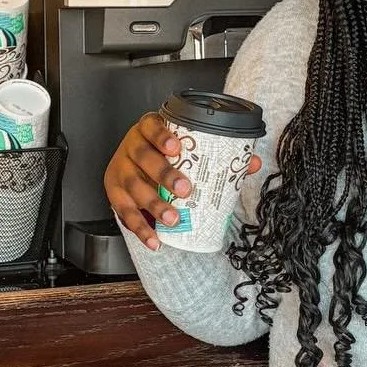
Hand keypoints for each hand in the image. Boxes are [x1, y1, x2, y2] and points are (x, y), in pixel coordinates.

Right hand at [104, 113, 259, 252]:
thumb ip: (216, 155)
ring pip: (133, 186)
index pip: (150, 126)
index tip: (175, 147)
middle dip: (163, 173)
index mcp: (147, 130)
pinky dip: (140, 229)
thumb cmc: (163, 155)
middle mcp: (130, 147)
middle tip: (185, 188)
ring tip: (172, 217)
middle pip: (142, 156)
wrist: (133, 165)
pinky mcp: (114, 194)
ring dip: (153, 204)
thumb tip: (251, 163)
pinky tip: (154, 240)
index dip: (160, 136)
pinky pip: (124, 213)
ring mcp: (120, 170)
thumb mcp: (184, 149)